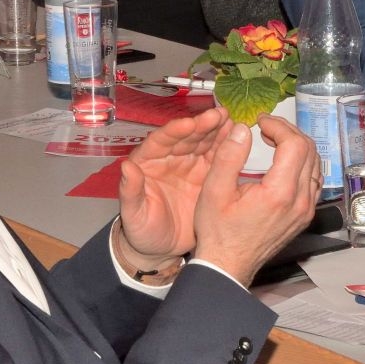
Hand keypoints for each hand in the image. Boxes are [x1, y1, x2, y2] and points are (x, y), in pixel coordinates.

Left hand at [117, 107, 238, 263]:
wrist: (161, 248)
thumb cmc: (141, 230)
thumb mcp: (133, 214)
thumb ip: (130, 191)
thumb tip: (127, 167)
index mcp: (148, 162)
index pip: (160, 141)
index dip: (175, 131)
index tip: (188, 123)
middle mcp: (169, 158)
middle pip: (186, 137)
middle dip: (202, 125)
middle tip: (218, 115)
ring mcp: (189, 165)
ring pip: (204, 143)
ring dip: (217, 130)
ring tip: (231, 119)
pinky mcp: (206, 175)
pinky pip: (218, 158)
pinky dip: (227, 147)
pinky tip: (238, 137)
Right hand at [190, 115, 321, 286]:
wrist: (228, 265)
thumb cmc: (218, 232)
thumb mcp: (214, 191)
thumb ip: (229, 156)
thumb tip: (241, 128)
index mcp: (279, 193)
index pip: (295, 145)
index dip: (279, 125)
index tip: (261, 121)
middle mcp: (299, 201)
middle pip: (309, 151)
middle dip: (288, 131)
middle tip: (266, 126)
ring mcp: (305, 210)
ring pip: (315, 165)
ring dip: (297, 146)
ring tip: (272, 139)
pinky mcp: (303, 216)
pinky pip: (313, 180)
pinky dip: (302, 163)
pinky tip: (282, 161)